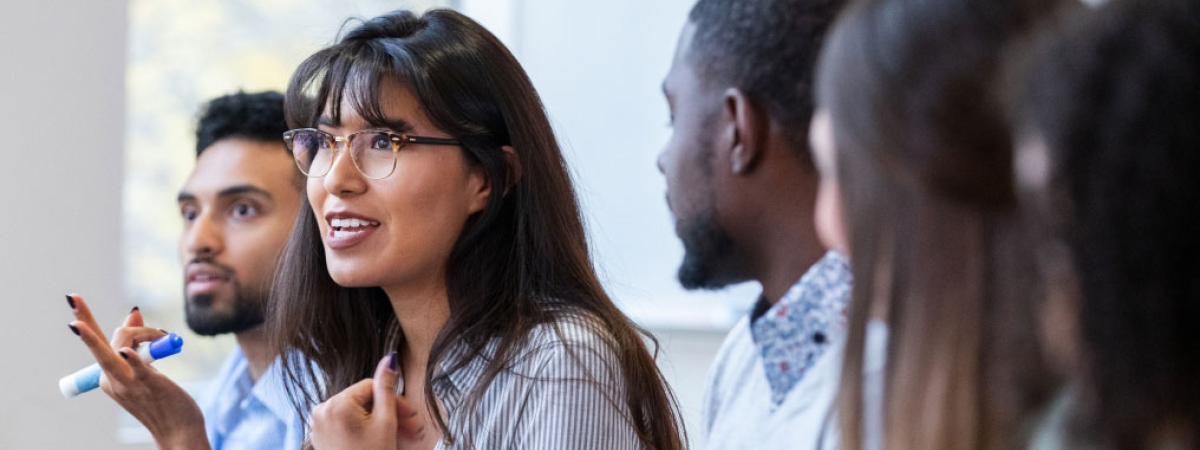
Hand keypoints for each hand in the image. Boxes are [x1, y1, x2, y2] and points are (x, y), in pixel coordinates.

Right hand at [65, 294, 210, 449]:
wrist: (178, 431)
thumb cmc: (163, 401)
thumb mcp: (147, 369)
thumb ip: (138, 344)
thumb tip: (133, 312)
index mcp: (110, 377)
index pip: (96, 345)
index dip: (86, 322)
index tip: (74, 298)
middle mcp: (112, 380)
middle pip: (104, 342)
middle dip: (85, 319)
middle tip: (72, 295)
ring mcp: (128, 383)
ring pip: (119, 347)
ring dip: (142, 333)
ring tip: (163, 335)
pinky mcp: (147, 384)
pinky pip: (137, 367)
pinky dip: (132, 357)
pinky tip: (129, 352)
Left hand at [309, 353, 426, 449]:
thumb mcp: (385, 422)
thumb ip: (387, 388)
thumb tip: (390, 358)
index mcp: (335, 404)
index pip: (370, 387)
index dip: (393, 399)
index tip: (410, 414)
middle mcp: (322, 410)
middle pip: (364, 400)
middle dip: (390, 412)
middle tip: (412, 427)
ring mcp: (319, 424)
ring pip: (357, 411)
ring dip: (381, 420)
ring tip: (401, 435)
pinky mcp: (321, 435)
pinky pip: (347, 423)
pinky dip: (365, 427)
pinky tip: (383, 438)